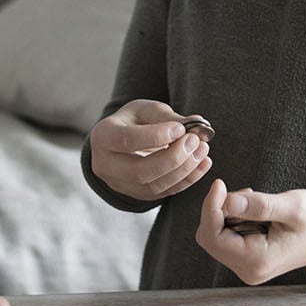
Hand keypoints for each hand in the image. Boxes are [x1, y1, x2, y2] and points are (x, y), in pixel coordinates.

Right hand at [88, 98, 212, 200]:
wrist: (122, 141)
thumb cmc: (133, 121)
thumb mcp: (145, 110)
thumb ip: (166, 116)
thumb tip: (194, 124)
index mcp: (103, 137)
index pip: (127, 140)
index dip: (157, 136)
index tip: (181, 129)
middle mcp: (106, 165)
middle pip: (140, 170)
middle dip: (173, 157)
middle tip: (195, 141)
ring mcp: (120, 184)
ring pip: (153, 186)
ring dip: (184, 170)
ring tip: (202, 150)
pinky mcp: (137, 195)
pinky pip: (164, 193)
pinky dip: (187, 180)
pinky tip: (202, 164)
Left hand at [195, 178, 305, 284]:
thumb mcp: (292, 207)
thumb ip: (259, 206)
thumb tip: (227, 202)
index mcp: (257, 260)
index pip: (213, 236)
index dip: (211, 207)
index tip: (220, 183)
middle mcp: (249, 270)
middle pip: (210, 237)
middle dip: (219, 211)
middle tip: (247, 193)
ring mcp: (248, 267)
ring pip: (216, 236)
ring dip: (228, 214)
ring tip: (257, 202)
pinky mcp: (249, 260)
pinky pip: (227, 238)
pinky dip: (234, 220)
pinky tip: (255, 212)